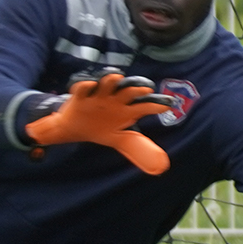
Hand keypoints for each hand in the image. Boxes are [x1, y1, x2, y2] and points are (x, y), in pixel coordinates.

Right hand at [25, 73, 173, 174]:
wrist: (74, 128)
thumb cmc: (99, 129)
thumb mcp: (117, 139)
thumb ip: (134, 145)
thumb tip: (160, 165)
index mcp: (124, 111)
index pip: (143, 107)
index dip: (155, 107)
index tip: (168, 106)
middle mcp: (114, 100)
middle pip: (127, 92)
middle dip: (136, 90)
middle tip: (146, 90)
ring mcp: (98, 97)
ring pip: (107, 85)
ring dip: (112, 81)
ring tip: (117, 78)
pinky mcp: (81, 97)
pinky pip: (83, 89)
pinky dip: (86, 86)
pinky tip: (91, 85)